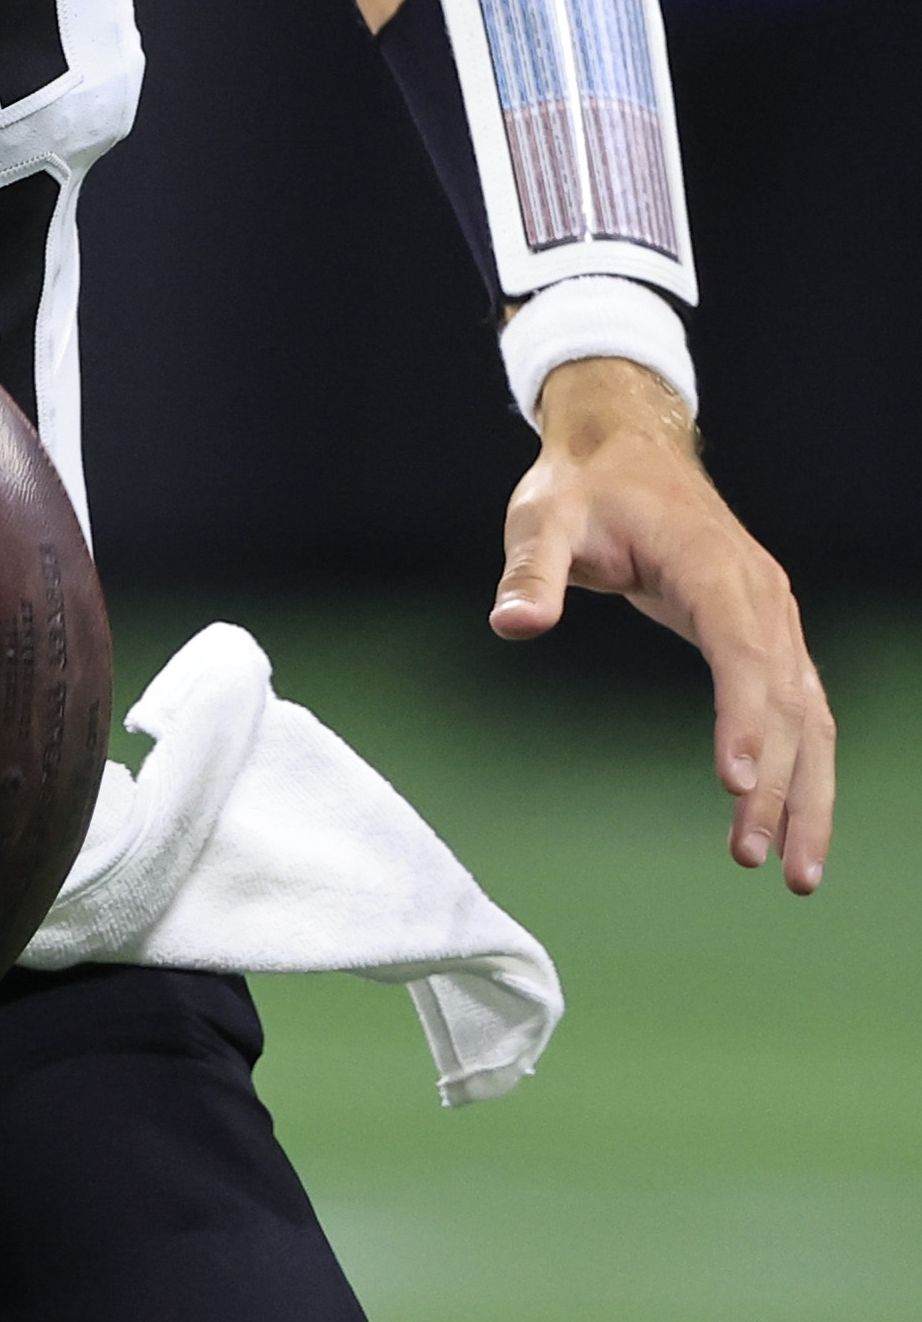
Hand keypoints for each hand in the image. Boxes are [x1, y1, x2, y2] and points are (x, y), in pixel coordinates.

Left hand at [498, 357, 832, 891]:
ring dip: (808, 793)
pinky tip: (790, 819)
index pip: (742, 654)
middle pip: (790, 702)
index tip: (737, 783)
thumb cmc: (581, 488)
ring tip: (794, 872)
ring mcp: (773, 618)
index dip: (745, 719)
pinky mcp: (766, 634)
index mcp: (716, 570)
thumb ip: (531, 572)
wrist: (627, 449)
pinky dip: (803, 766)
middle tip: (764, 861)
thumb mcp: (542, 519)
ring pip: (810, 717)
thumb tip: (512, 624)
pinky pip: (799, 709)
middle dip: (784, 785)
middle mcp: (762, 599)